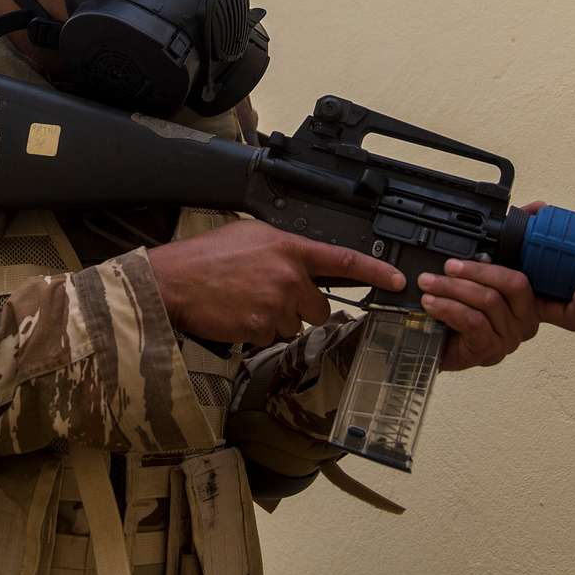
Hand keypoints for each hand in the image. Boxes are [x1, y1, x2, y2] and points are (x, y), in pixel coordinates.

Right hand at [148, 219, 404, 345]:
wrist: (175, 281)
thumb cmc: (208, 256)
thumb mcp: (251, 235)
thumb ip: (283, 246)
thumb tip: (301, 259)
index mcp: (290, 249)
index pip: (344, 260)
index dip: (376, 272)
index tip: (399, 281)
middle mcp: (289, 277)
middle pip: (320, 307)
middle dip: (301, 307)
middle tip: (270, 295)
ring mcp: (277, 305)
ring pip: (294, 325)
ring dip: (276, 320)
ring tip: (246, 302)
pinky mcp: (261, 329)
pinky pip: (271, 338)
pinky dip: (257, 332)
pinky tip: (238, 315)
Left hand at [416, 199, 574, 371]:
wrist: (432, 337)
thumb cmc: (464, 303)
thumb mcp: (487, 269)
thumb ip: (515, 241)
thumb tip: (539, 208)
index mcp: (534, 304)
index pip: (570, 313)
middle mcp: (527, 322)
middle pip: (516, 285)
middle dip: (479, 270)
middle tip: (450, 265)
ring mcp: (508, 338)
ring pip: (488, 301)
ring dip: (454, 287)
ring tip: (430, 281)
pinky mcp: (487, 350)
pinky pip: (472, 321)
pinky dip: (449, 307)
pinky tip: (433, 301)